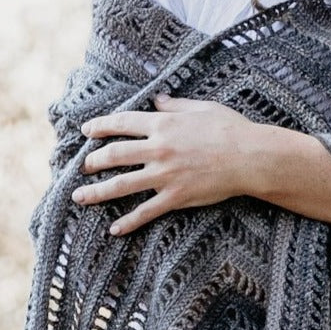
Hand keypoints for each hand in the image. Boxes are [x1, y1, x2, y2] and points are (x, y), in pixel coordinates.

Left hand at [73, 95, 254, 235]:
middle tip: (83, 166)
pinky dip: (129, 222)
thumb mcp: (201, 108)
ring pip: (121, 185)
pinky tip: (114, 229)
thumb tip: (157, 100)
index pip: (121, 123)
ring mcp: (165, 175)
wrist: (251, 157)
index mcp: (163, 124)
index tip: (87, 130)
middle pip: (114, 155)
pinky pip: (146, 211)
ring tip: (79, 196)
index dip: (100, 126)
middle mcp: (158, 149)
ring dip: (97, 192)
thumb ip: (175, 105)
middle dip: (93, 161)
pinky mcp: (176, 197)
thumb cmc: (231, 129)